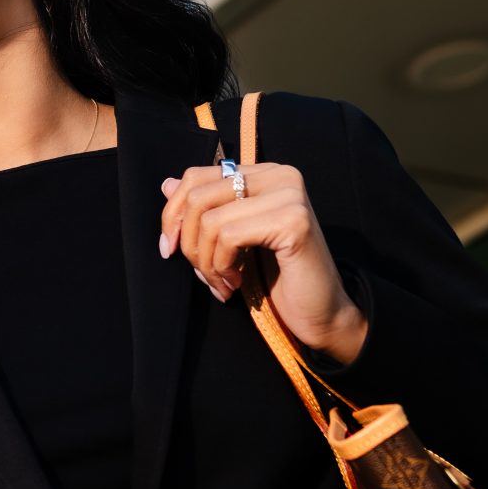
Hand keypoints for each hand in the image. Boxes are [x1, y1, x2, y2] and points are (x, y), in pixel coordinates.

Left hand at [157, 160, 369, 366]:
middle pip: (198, 196)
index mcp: (263, 174)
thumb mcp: (230, 241)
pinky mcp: (294, 221)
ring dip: (206, 262)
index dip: (173, 214)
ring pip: (210, 220)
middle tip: (203, 274)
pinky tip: (236, 283)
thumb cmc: (275, 278)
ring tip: (222, 283)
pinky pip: (229, 237)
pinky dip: (222, 266)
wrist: (321, 315)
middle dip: (189, 243)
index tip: (170, 249)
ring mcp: (289, 195)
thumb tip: (165, 183)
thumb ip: (204, 211)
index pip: (197, 177)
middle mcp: (280, 175)